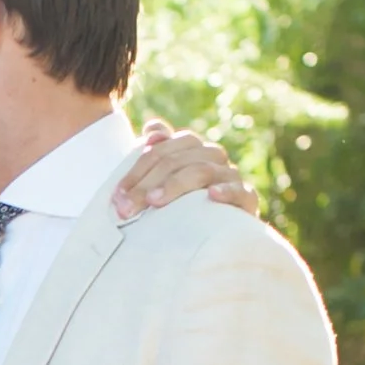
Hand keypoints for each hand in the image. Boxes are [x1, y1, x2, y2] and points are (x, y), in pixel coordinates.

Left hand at [113, 117, 256, 219]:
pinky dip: (227, 191)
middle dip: (147, 183)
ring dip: (176, 185)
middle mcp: (212, 158)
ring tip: (155, 201)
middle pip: (178, 159)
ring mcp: (231, 177)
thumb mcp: (164, 183)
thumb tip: (152, 127)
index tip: (116, 195)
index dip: (137, 170)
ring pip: (202, 171)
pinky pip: (241, 191)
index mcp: (192, 149)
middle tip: (126, 208)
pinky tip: (212, 196)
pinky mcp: (247, 200)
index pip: (163, 149)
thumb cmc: (183, 207)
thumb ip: (157, 154)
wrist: (219, 236)